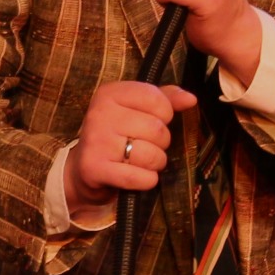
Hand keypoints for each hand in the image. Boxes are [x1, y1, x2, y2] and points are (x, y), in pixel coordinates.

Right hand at [69, 79, 198, 207]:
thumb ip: (165, 99)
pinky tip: (137, 176)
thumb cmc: (117, 134)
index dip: (164, 114)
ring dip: (155, 163)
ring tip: (142, 161)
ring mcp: (96, 141)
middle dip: (161, 143)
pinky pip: (140, 177)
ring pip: (151, 155)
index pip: (156, 99)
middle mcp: (100, 114)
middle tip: (146, 145)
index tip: (152, 121)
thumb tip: (190, 99)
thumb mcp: (137, 109)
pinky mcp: (95, 168)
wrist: (84, 167)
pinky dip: (146, 181)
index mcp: (110, 93)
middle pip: (157, 130)